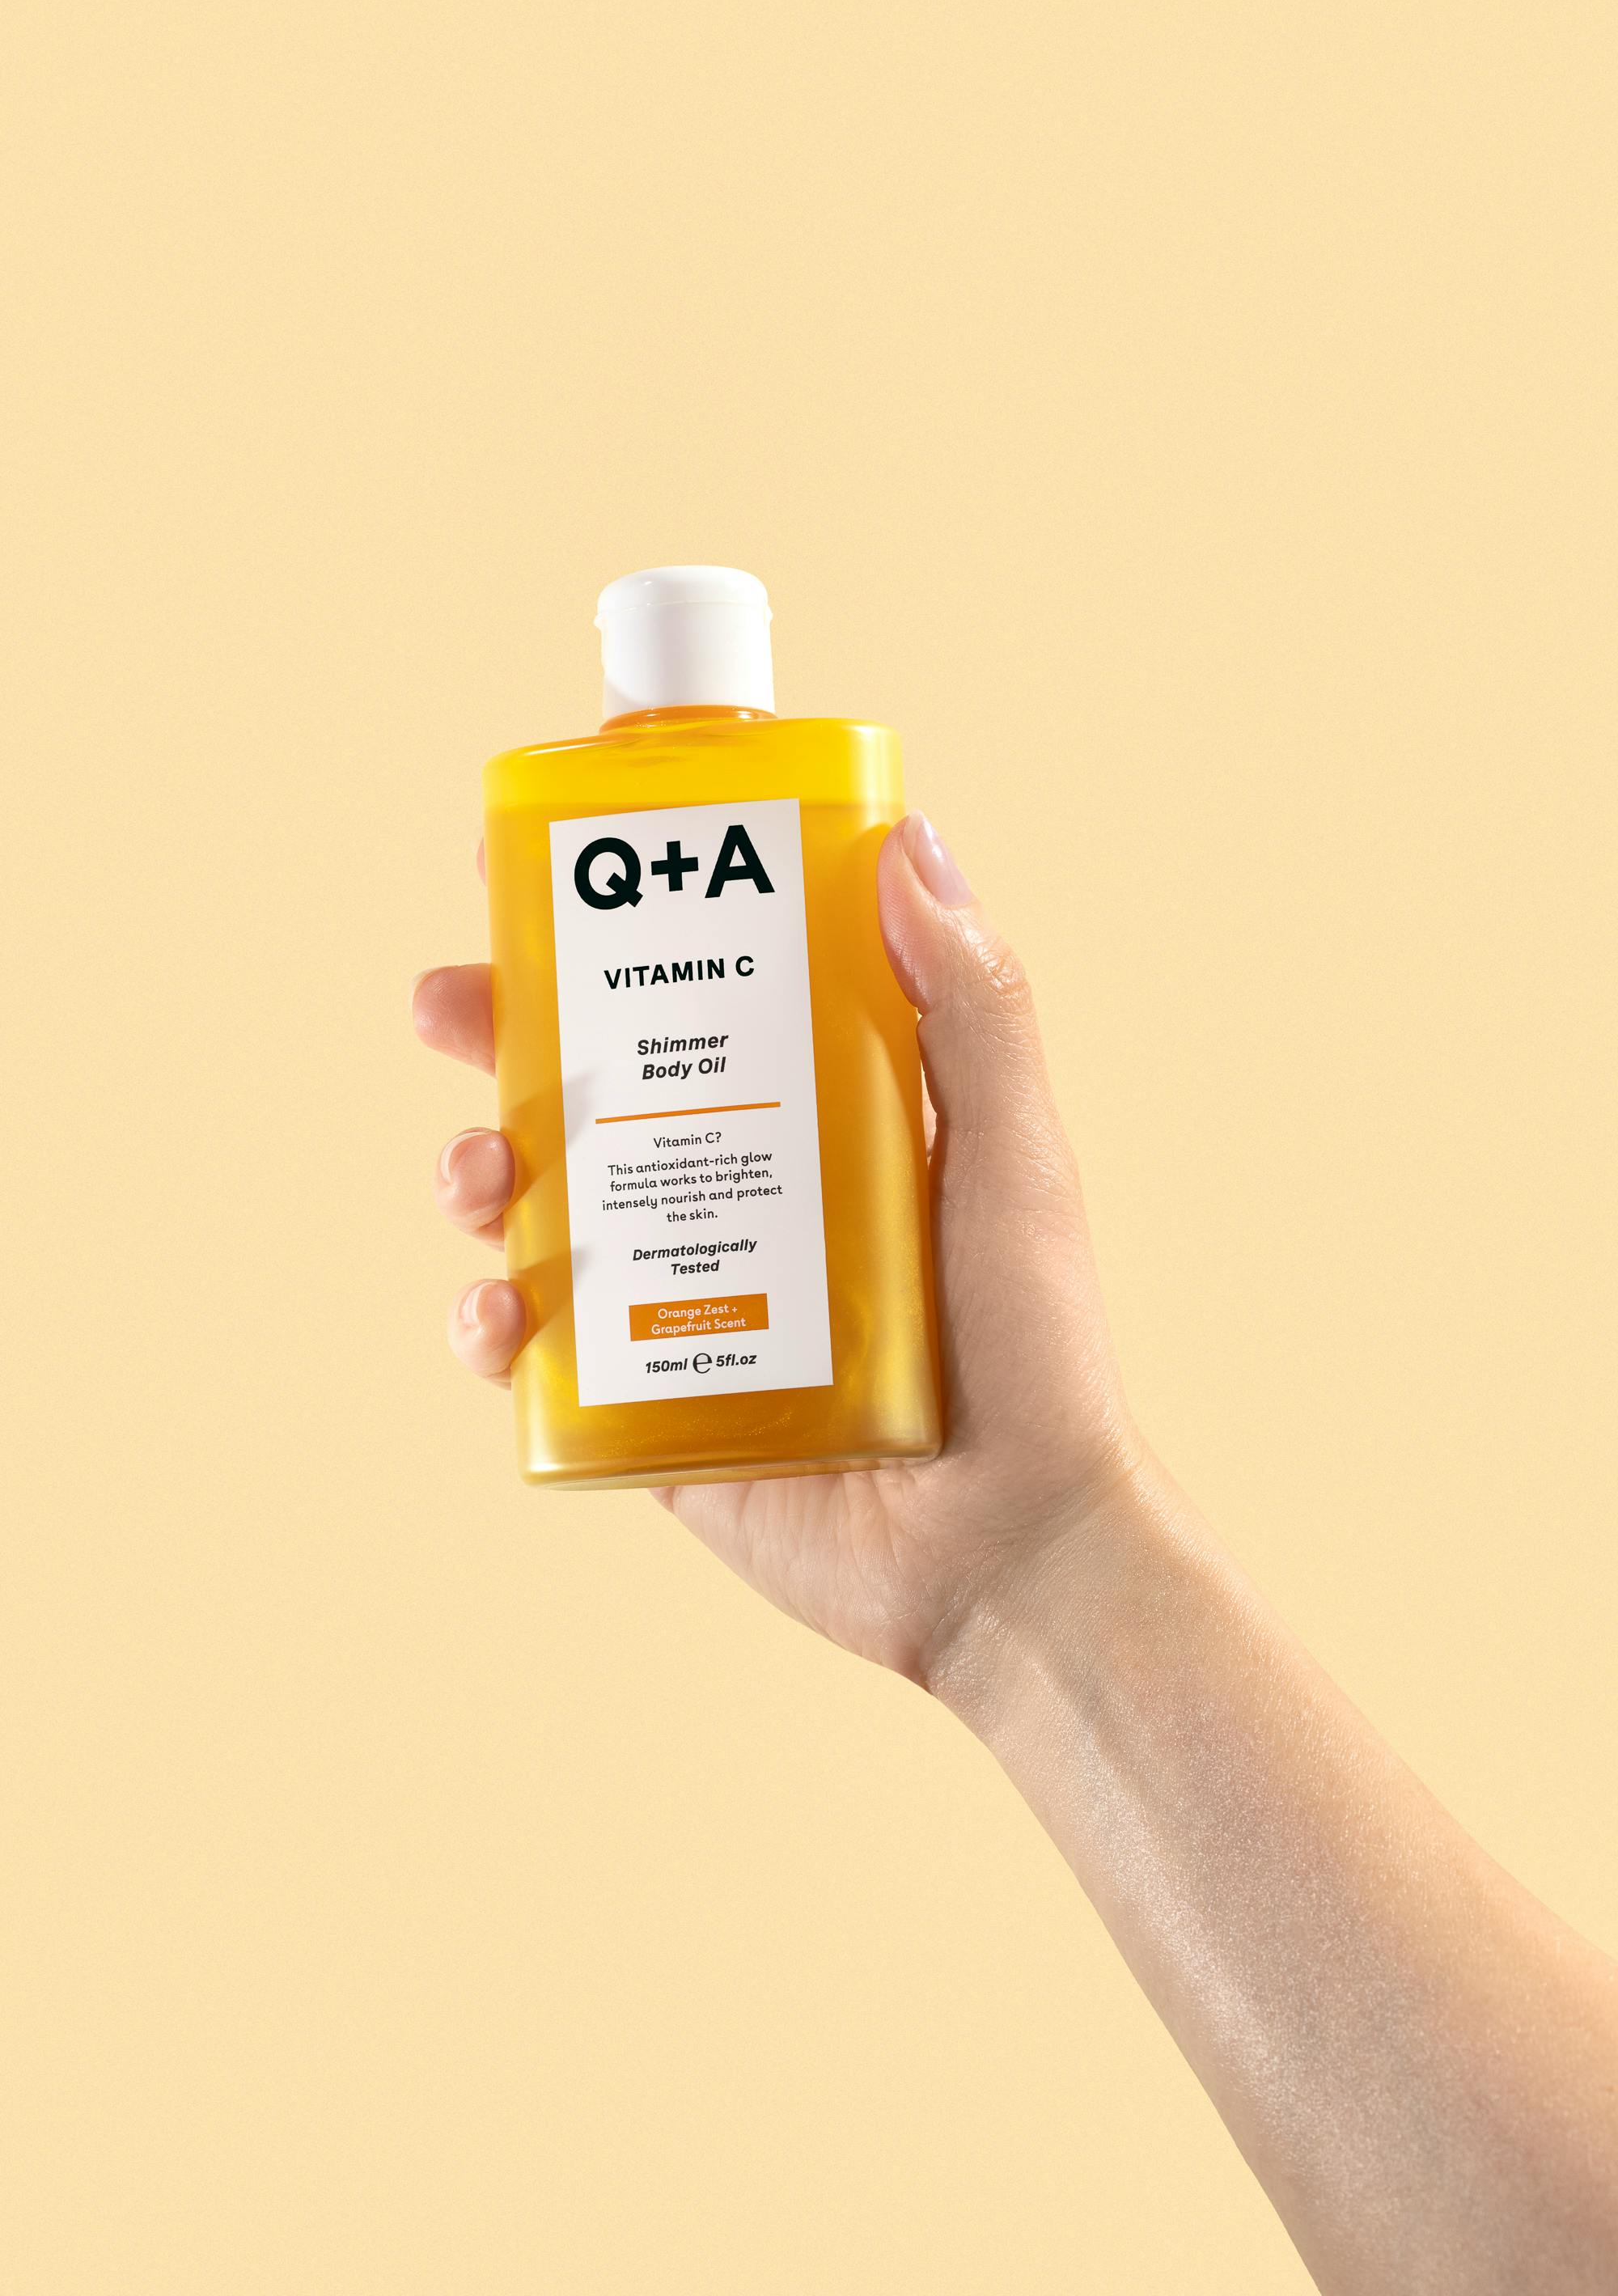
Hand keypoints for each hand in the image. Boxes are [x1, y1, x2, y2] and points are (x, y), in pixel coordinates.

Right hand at [413, 812, 1143, 1685]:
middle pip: (582, 1083)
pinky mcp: (645, 1406)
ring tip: (479, 1167)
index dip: (605, 926)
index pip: (692, 990)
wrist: (1011, 1544)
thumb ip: (973, 1004)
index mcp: (810, 1112)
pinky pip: (533, 1354)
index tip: (527, 858)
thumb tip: (907, 840)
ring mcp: (680, 1295)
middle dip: (495, 1029)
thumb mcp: (1011, 1153)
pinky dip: (487, 1322)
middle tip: (448, 1000)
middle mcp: (734, 1191)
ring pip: (532, 1206)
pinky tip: (498, 1310)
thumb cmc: (1035, 1346)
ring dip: (471, 1167)